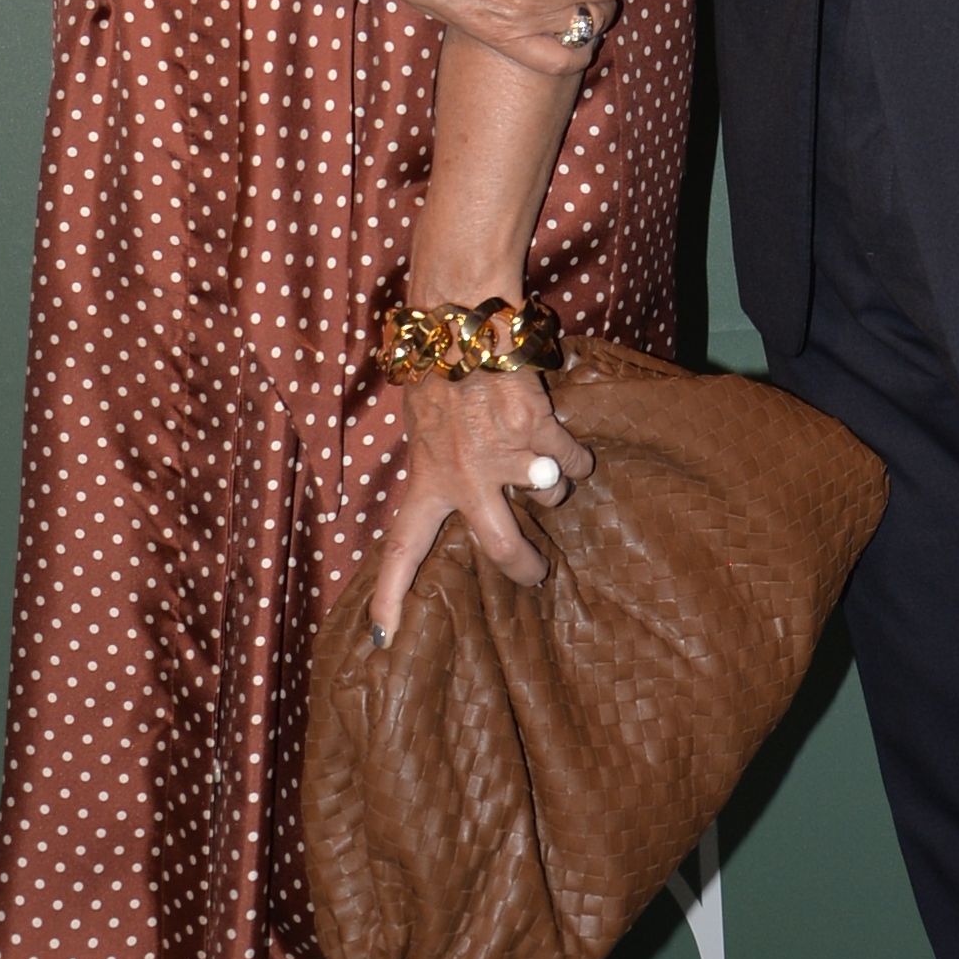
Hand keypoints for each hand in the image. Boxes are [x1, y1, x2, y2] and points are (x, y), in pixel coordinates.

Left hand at [368, 370, 594, 646]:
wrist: (460, 319)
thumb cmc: (436, 368)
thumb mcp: (420, 424)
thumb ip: (438, 461)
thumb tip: (456, 488)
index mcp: (427, 477)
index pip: (402, 549)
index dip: (392, 598)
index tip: (382, 640)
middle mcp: (465, 474)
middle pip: (502, 547)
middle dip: (525, 567)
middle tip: (535, 571)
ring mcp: (505, 453)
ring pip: (549, 495)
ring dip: (552, 483)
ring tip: (541, 460)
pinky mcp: (539, 427)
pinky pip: (575, 462)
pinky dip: (577, 457)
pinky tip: (565, 442)